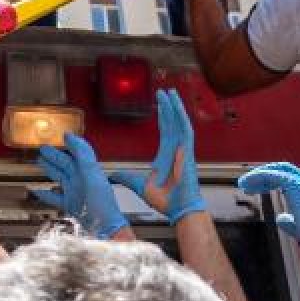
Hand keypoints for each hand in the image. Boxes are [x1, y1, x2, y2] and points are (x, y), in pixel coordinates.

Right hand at [34, 133, 128, 237]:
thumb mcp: (92, 175)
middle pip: (66, 164)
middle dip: (55, 156)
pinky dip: (45, 194)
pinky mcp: (71, 206)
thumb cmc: (102, 203)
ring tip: (39, 162)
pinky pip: (55, 197)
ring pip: (60, 178)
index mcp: (88, 171)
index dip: (71, 144)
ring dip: (50, 170)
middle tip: (43, 148)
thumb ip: (82, 155)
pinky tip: (36, 190)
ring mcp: (75, 193)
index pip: (78, 154)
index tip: (62, 135)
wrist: (105, 228)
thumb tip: (70, 136)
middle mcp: (81, 180)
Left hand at [109, 89, 203, 223]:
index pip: (165, 130)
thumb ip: (125, 177)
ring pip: (180, 123)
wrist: (178, 209)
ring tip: (170, 92)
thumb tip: (112, 175)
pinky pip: (186, 131)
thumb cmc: (165, 200)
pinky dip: (182, 117)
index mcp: (166, 155)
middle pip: (172, 123)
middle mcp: (175, 150)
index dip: (162, 116)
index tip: (159, 104)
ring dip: (175, 107)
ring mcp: (183, 150)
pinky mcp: (187, 152)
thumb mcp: (138, 185)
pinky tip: (177, 106)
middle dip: (168, 107)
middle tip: (163, 92)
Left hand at [237, 162, 299, 263]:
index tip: (258, 188)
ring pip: (279, 169)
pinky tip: (249, 185)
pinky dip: (260, 177)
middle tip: (247, 184)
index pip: (291, 178)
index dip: (272, 180)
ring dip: (259, 175)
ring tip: (244, 184)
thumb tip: (281, 218)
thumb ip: (292, 221)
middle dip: (264, 175)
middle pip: (284, 169)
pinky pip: (275, 175)